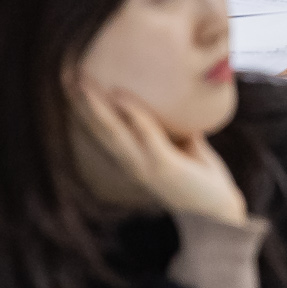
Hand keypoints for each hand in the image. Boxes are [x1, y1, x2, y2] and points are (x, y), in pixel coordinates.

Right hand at [79, 86, 247, 225]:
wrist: (221, 213)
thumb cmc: (203, 180)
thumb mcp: (187, 145)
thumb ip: (177, 127)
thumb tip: (181, 99)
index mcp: (135, 157)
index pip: (105, 128)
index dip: (88, 107)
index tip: (74, 81)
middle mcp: (133, 162)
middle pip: (99, 128)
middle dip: (80, 102)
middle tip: (65, 73)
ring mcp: (145, 164)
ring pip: (113, 130)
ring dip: (94, 105)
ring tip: (79, 82)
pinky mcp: (163, 165)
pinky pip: (144, 133)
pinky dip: (130, 113)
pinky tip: (117, 94)